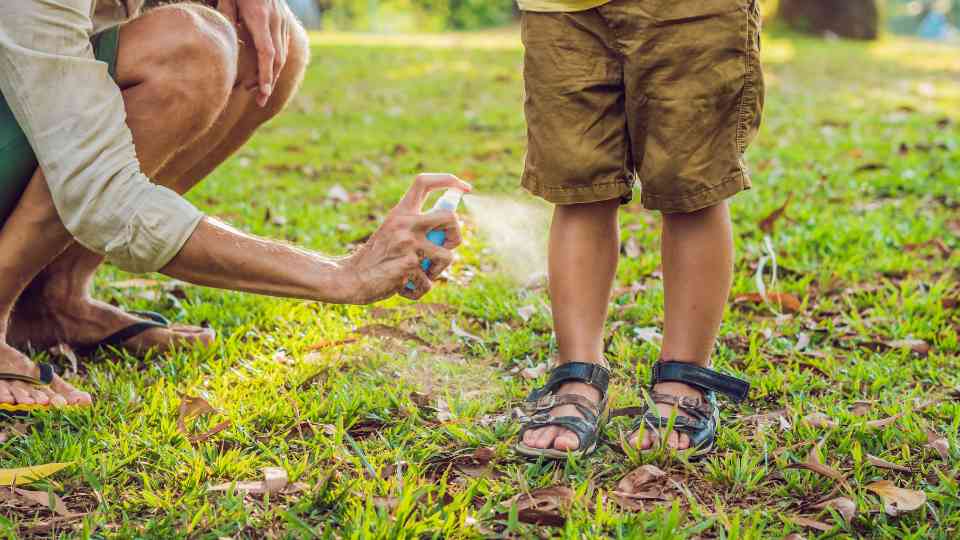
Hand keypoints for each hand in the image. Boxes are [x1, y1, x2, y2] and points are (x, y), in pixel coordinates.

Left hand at [217, 0, 288, 106]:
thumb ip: (226, 17)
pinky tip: (265, 68)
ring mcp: (280, 19)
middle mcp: (274, 20)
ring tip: (258, 87)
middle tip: (259, 99)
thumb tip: (226, 41)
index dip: (266, 76)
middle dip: (269, 81)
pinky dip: (275, 60)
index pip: (266, 54)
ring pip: (282, 53)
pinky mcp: (282, 18)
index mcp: (259, 17)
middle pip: (277, 59)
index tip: (263, 94)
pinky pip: (282, 44)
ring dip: (272, 73)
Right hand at [340, 174, 471, 303]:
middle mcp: (405, 223)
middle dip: (456, 237)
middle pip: (451, 218)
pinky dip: (420, 289)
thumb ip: (416, 227)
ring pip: (447, 257)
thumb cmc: (376, 258)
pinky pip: (430, 282)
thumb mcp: (392, 232)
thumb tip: (451, 228)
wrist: (350, 277)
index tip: (465, 187)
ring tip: (420, 274)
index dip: (448, 180)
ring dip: (437, 271)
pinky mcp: (408, 265)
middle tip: (444, 248)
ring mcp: (408, 243)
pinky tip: (404, 288)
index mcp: (400, 212)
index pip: (424, 182)